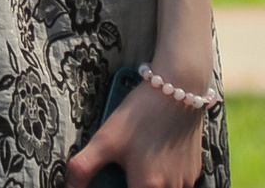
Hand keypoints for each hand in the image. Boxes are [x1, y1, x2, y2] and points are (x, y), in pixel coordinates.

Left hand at [63, 80, 207, 187]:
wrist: (178, 88)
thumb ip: (83, 168)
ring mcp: (186, 180)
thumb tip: (69, 187)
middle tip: (126, 169)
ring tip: (141, 160)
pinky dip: (165, 175)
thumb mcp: (106, 139)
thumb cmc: (141, 113)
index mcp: (147, 186)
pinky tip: (156, 155)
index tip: (113, 181)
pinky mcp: (194, 169)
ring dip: (150, 182)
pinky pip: (177, 182)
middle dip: (134, 184)